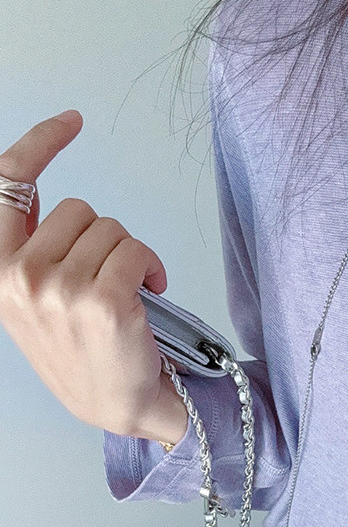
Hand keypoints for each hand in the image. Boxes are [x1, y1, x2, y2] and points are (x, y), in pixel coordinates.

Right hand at [0, 110, 188, 441]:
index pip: (5, 186)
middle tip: (108, 279)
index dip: (38, 144)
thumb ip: (29, 248)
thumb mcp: (34, 302)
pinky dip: (153, 266)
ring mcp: (59, 290)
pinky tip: (152, 291)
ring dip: (129, 254)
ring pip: (110, 228)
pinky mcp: (104, 300)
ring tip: (128, 293)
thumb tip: (32, 189)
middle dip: (102, 237)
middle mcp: (19, 278)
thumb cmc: (84, 353)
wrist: (119, 405)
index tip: (70, 122)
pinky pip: (136, 249)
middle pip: (78, 208)